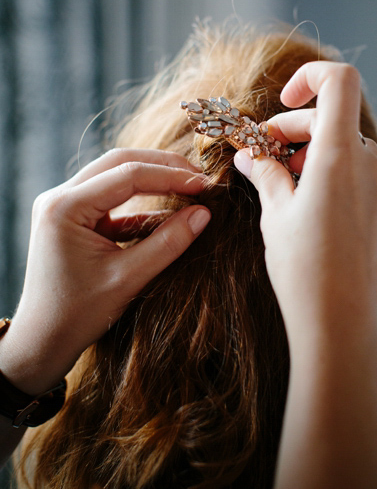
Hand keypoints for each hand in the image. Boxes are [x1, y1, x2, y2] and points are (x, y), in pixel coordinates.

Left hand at [0, 150, 209, 394]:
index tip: (206, 185)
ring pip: (116, 175)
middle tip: (200, 179)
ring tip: (190, 190)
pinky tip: (172, 213)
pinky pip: (114, 200)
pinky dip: (143, 204)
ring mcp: (64, 206)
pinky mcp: (74, 219)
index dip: (172, 177)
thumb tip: (204, 213)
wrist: (42, 342)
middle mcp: (60, 198)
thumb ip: (168, 242)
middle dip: (163, 168)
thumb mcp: (129, 278)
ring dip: (154, 180)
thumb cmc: (78, 314)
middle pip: (120, 163)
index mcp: (65, 207)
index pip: (128, 175)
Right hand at [234, 62, 376, 345]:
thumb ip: (266, 173)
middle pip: (337, 119)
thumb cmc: (305, 272)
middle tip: (265, 153)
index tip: (284, 101)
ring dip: (316, 154)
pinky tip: (311, 205)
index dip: (310, 78)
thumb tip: (252, 154)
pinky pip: (364, 175)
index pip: (340, 82)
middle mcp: (371, 164)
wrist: (344, 326)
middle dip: (298, 128)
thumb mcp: (275, 215)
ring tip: (284, 182)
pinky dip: (337, 175)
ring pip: (350, 149)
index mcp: (340, 155)